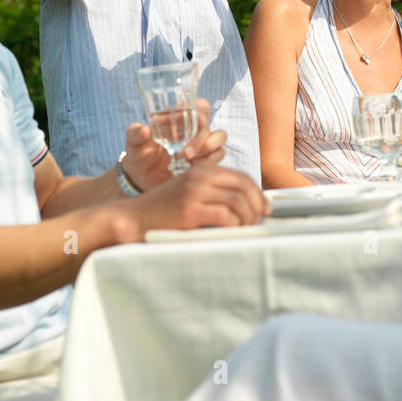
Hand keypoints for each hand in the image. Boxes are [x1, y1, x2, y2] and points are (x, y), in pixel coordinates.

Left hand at [122, 98, 225, 190]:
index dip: (203, 110)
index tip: (198, 119)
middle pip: (210, 127)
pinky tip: (192, 168)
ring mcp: (202, 145)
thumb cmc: (139, 153)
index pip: (201, 106)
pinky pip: (218, 157)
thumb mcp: (134, 142)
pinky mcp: (205, 161)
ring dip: (207, 149)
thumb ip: (136, 133)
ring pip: (219, 140)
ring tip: (187, 160)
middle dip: (200, 139)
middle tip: (184, 153)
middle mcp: (195, 130)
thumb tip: (145, 129)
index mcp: (180, 119)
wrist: (142, 178)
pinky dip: (208, 162)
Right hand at [132, 159, 268, 231]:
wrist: (136, 218)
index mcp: (203, 169)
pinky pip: (225, 216)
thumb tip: (248, 203)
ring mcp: (194, 191)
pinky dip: (235, 225)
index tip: (265, 207)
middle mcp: (200, 175)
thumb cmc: (167, 209)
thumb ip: (215, 191)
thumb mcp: (192, 191)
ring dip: (248, 217)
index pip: (241, 176)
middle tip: (259, 219)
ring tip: (246, 227)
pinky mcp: (190, 210)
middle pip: (243, 186)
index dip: (258, 193)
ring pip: (237, 201)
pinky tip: (233, 231)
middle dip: (257, 204)